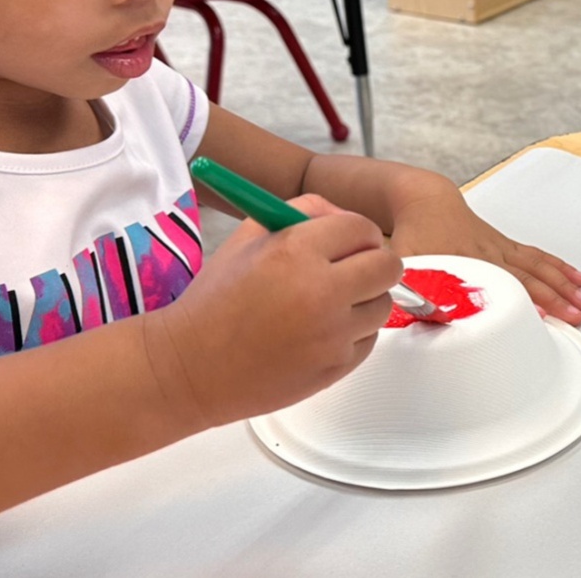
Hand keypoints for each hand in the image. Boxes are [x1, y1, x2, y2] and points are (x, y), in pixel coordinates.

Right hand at [142, 195, 401, 428]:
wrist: (193, 366)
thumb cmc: (216, 298)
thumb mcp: (248, 237)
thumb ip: (300, 212)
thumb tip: (341, 215)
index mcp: (296, 251)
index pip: (361, 228)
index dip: (356, 232)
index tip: (348, 239)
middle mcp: (321, 291)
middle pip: (387, 265)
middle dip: (373, 260)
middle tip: (352, 267)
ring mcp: (332, 334)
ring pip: (383, 303)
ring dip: (365, 298)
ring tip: (330, 302)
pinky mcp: (336, 368)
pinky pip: (369, 339)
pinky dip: (354, 332)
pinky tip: (321, 330)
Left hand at [389, 175, 580, 325]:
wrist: (424, 200)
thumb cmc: (416, 230)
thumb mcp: (408, 260)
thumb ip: (411, 287)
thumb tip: (414, 312)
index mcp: (466, 259)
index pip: (498, 282)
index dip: (519, 299)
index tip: (540, 315)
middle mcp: (488, 253)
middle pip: (526, 277)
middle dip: (553, 297)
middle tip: (574, 316)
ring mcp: (500, 247)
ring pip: (537, 267)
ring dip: (562, 284)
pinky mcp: (505, 244)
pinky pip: (536, 255)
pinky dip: (557, 266)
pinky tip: (575, 277)